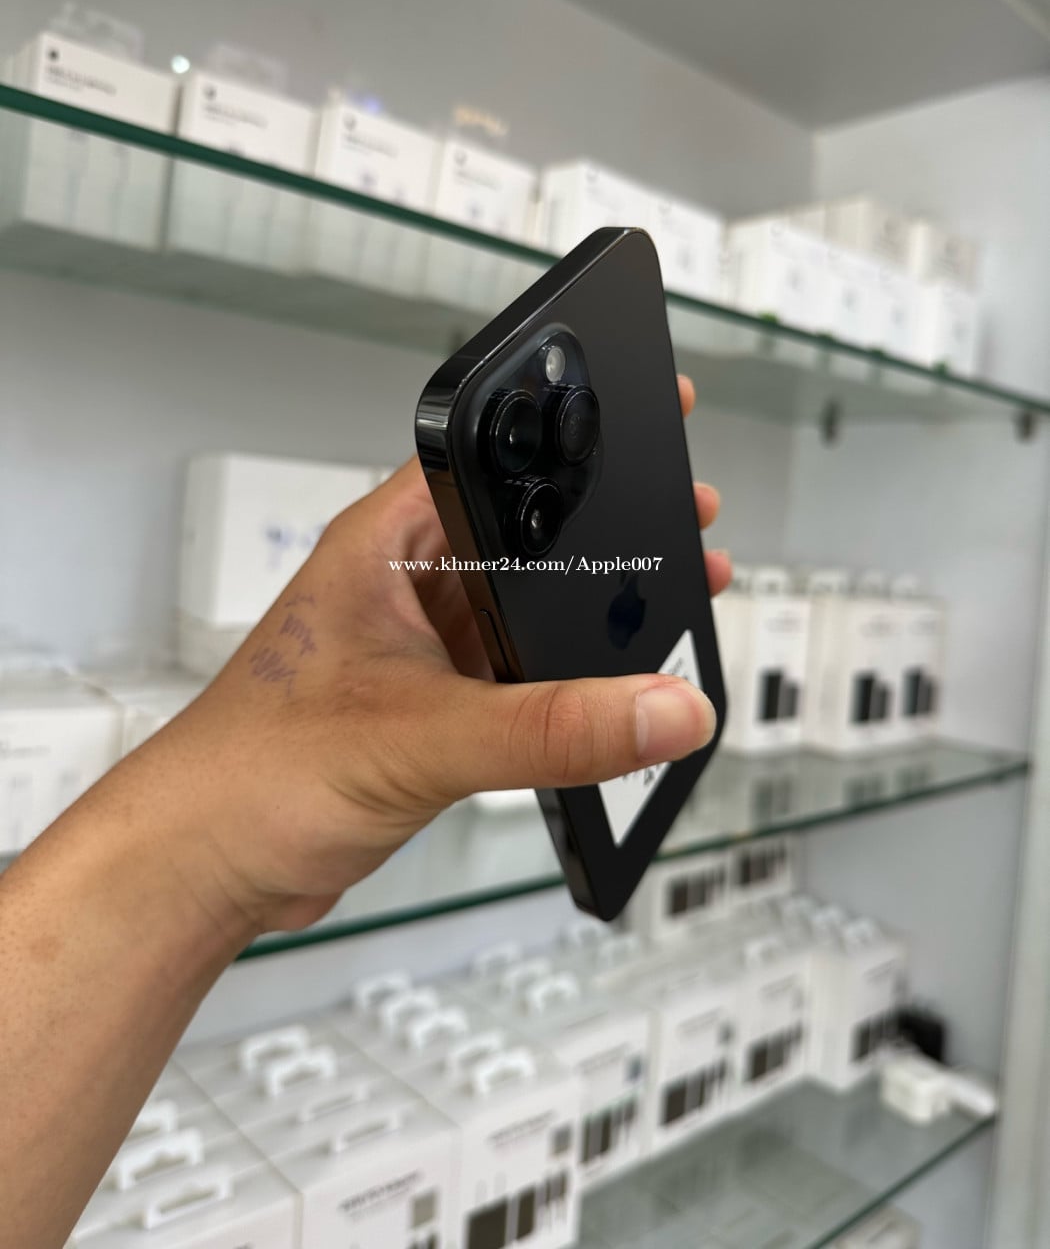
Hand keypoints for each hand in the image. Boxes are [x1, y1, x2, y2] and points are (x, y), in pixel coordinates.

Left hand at [128, 375, 729, 938]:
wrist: (204, 865)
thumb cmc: (253, 772)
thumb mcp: (423, 737)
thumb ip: (554, 728)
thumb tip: (664, 707)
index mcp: (386, 545)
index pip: (490, 457)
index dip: (570, 433)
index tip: (645, 418)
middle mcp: (403, 584)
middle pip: (525, 534)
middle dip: (606, 531)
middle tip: (685, 521)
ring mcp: (417, 645)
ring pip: (524, 609)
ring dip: (588, 613)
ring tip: (667, 605)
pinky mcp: (428, 705)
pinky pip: (515, 675)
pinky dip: (565, 680)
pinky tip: (606, 696)